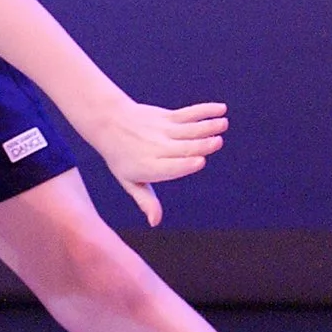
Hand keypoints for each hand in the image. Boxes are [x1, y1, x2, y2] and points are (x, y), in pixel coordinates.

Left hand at [84, 100, 226, 227]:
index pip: (169, 167)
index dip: (185, 164)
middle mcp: (157, 148)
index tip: (200, 161)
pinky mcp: (167, 117)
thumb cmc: (122, 158)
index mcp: (149, 167)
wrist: (108, 123)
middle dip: (202, 144)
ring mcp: (163, 130)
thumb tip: (155, 222)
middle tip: (217, 142)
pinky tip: (221, 109)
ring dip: (207, 126)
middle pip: (183, 147)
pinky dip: (205, 111)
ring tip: (223, 124)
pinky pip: (189, 114)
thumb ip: (146, 200)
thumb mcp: (130, 182)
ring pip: (189, 129)